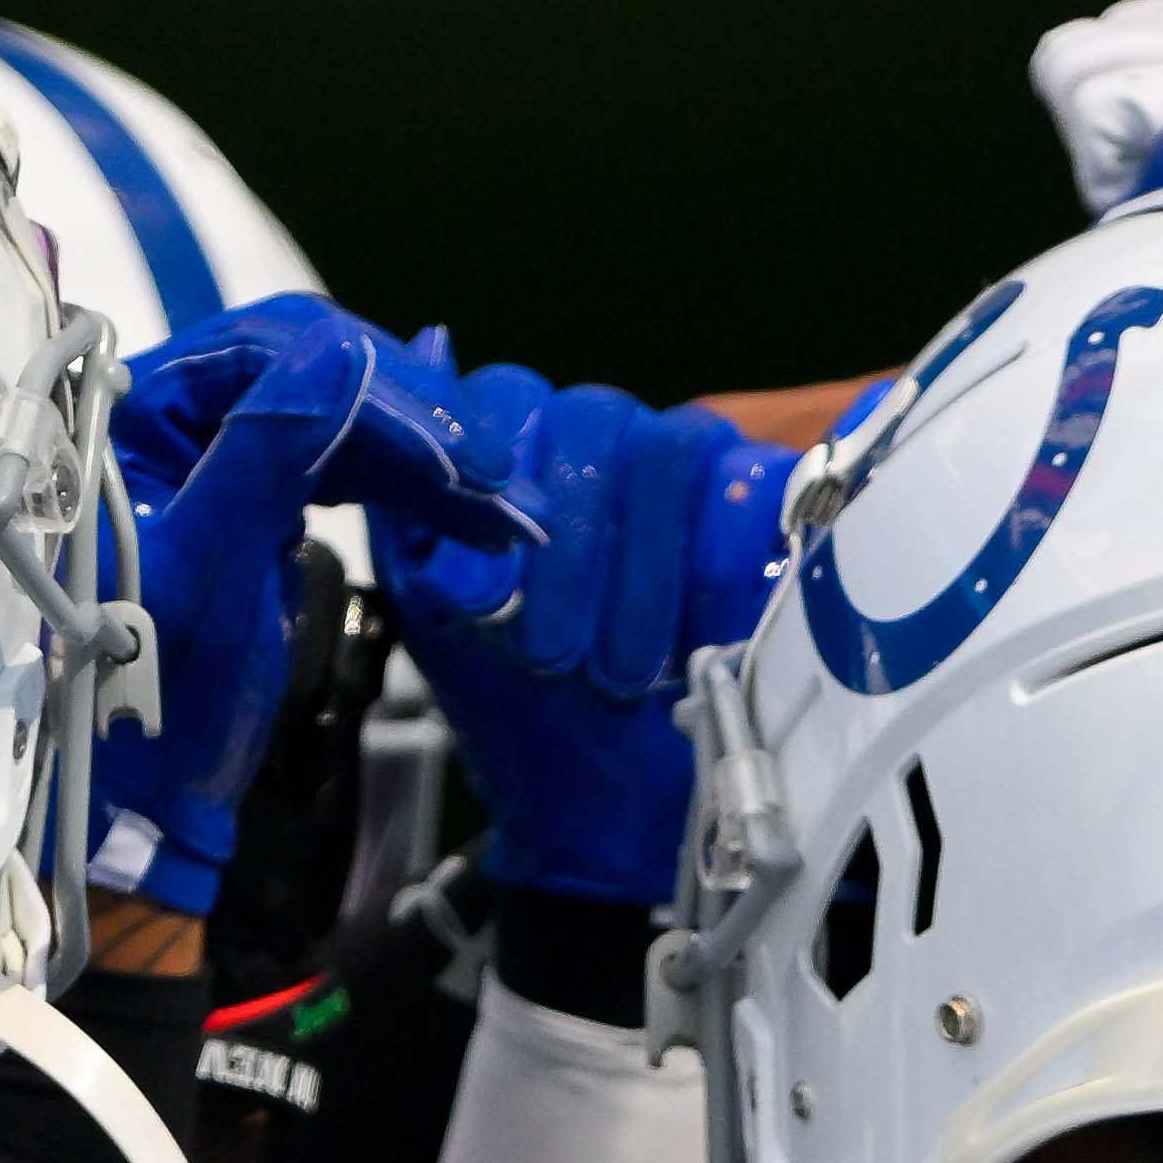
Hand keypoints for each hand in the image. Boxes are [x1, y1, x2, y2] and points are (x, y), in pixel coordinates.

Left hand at [94, 298, 508, 914]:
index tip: (453, 452)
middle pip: (318, 370)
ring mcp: (224, 453)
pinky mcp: (263, 496)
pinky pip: (348, 463)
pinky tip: (473, 513)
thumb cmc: (149, 698)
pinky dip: (411, 486)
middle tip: (499, 474)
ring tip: (508, 506)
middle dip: (415, 418)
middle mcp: (175, 413)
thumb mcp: (206, 573)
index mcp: (135, 412)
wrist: (149, 799)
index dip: (373, 387)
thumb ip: (264, 454)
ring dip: (430, 456)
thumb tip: (343, 356)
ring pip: (345, 416)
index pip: (271, 349)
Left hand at [375, 362, 793, 916]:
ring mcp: (680, 463)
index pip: (503, 399)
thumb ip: (407, 497)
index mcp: (511, 447)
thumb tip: (427, 359)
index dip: (491, 485)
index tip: (481, 597)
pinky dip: (716, 560)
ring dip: (636, 568)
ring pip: (667, 447)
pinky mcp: (754, 507)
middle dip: (568, 549)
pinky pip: (748, 484)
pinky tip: (694, 634)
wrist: (602, 803)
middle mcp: (596, 437)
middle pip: (591, 417)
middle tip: (552, 656)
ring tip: (617, 672)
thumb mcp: (433, 608)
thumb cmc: (513, 703)